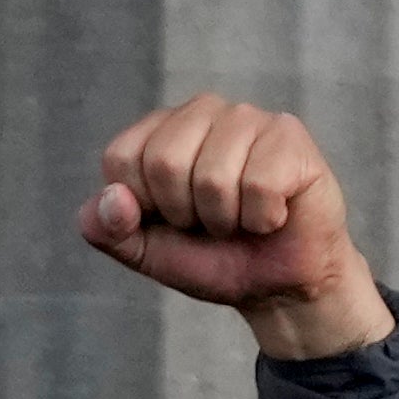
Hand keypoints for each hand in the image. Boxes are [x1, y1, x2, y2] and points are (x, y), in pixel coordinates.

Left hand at [78, 93, 394, 359]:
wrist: (277, 286)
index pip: (121, 158)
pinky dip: (262, 218)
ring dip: (225, 219)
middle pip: (164, 162)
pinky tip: (273, 214)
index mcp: (159, 132)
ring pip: (212, 177)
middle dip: (184, 213)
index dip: (141, 206)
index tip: (169, 219)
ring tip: (241, 218)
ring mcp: (247, 118)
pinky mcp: (289, 135)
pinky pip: (259, 184)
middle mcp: (201, 112)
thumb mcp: (147, 253)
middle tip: (209, 222)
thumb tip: (110, 197)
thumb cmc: (213, 259)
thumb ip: (110, 230)